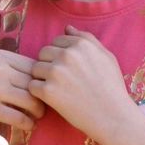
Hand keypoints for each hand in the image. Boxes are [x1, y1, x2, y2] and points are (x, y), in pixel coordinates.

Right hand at [0, 51, 44, 131]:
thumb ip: (8, 67)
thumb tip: (38, 78)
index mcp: (0, 56)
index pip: (35, 67)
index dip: (44, 81)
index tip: (45, 91)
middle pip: (35, 84)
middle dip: (45, 97)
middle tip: (45, 107)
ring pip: (30, 101)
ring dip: (38, 112)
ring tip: (36, 117)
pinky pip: (18, 117)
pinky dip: (27, 123)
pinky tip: (27, 126)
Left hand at [30, 26, 134, 143]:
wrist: (112, 115)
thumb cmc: (111, 86)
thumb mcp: (106, 56)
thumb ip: (86, 39)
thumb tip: (67, 28)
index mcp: (80, 44)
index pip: (56, 42)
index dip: (60, 55)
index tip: (70, 69)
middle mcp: (67, 55)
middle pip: (43, 53)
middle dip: (49, 64)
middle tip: (63, 81)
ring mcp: (56, 72)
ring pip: (35, 68)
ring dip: (42, 78)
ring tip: (59, 89)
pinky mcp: (48, 91)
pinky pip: (32, 86)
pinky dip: (39, 93)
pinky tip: (53, 99)